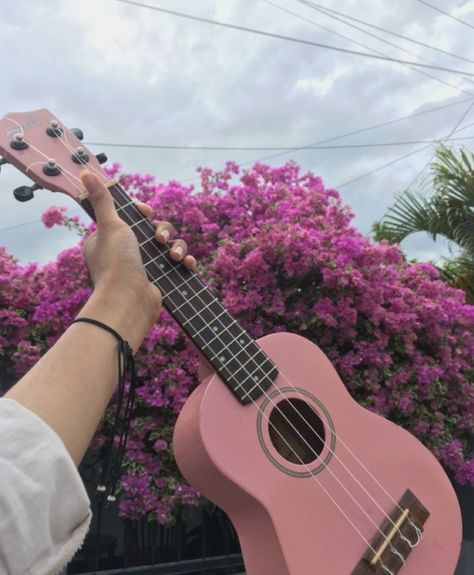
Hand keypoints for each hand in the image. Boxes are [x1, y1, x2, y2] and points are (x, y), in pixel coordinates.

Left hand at [80, 171, 194, 330]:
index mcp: (109, 239)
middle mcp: (125, 252)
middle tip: (159, 240)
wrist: (130, 302)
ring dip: (177, 247)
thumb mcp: (110, 225)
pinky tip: (186, 265)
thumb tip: (85, 171)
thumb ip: (102, 200)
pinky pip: (178, 265)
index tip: (145, 213)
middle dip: (162, 231)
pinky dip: (184, 262)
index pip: (130, 218)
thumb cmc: (117, 263)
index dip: (142, 213)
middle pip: (153, 229)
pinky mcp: (160, 279)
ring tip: (175, 257)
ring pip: (168, 246)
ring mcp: (144, 267)